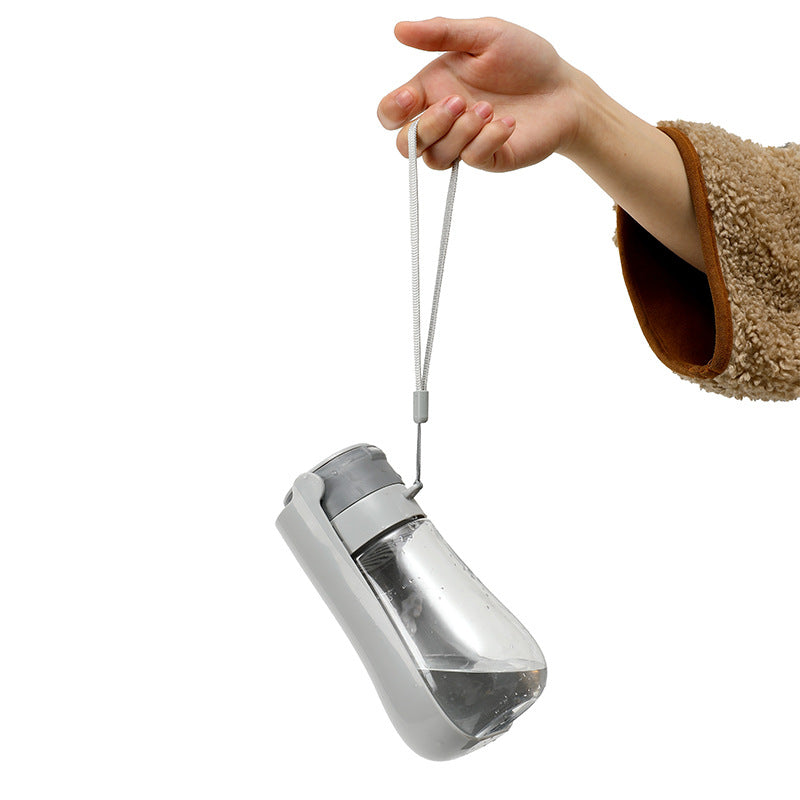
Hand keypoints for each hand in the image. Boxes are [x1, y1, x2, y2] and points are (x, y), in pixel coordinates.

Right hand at [377, 17, 582, 170]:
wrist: (564, 88)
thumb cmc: (525, 59)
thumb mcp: (484, 35)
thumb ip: (441, 33)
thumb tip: (398, 29)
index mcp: (433, 90)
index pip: (391, 114)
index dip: (391, 112)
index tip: (410, 98)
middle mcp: (444, 121)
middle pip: (407, 144)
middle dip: (428, 126)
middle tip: (459, 101)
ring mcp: (464, 144)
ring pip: (436, 158)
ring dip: (460, 132)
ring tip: (490, 109)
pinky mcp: (488, 159)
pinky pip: (472, 159)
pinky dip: (488, 139)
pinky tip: (508, 123)